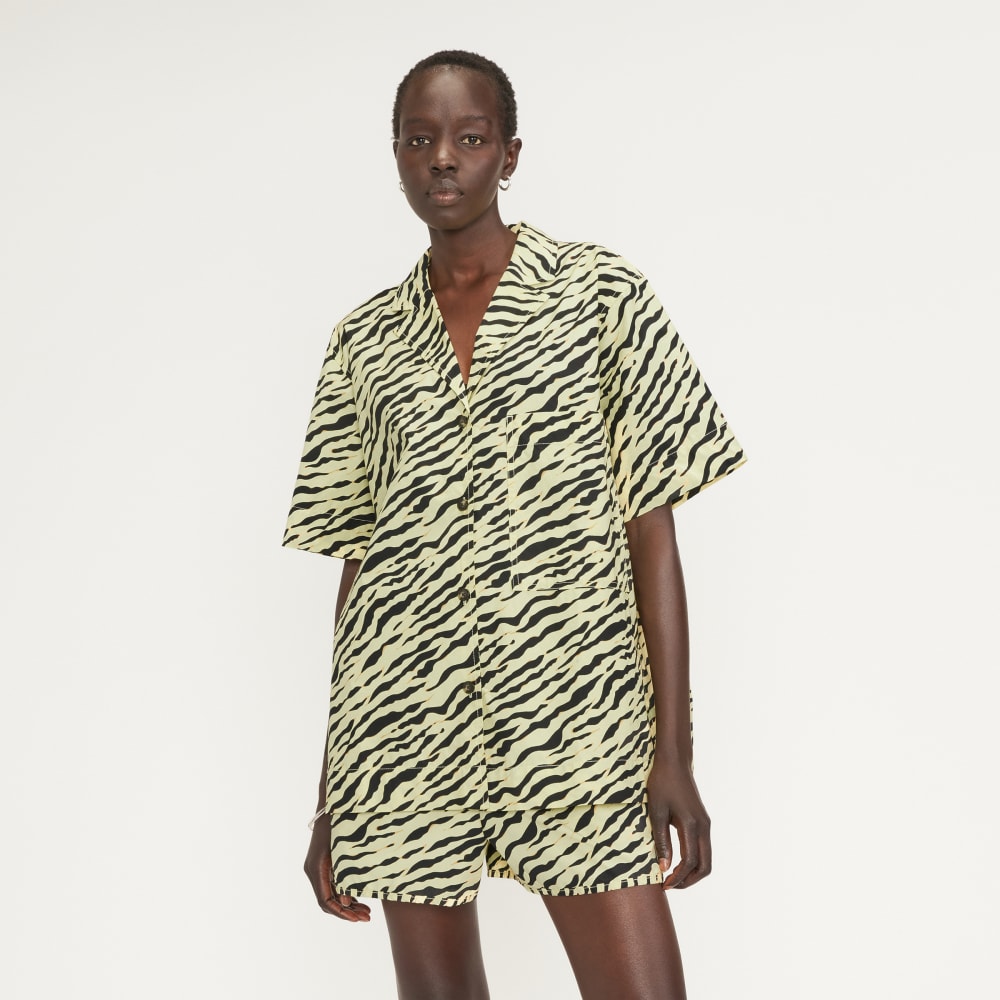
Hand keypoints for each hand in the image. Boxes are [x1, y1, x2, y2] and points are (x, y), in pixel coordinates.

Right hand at [303, 815, 370, 922]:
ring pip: (329, 894)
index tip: (358, 919)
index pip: (326, 901)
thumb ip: (345, 876)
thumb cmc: (340, 824)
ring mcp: (316, 867)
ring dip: (347, 904)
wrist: (332, 804)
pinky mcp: (322, 864)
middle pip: (327, 901)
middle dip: (347, 912)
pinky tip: (359, 899)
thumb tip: (347, 903)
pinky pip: (331, 885)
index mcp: (316, 869)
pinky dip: (344, 894)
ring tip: (367, 911)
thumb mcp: (344, 851)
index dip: (342, 913)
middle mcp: (313, 870)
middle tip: (367, 917)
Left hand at [646, 756, 711, 889]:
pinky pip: (703, 848)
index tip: (663, 884)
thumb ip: (661, 841)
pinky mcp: (703, 821)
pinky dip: (694, 861)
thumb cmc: (662, 783)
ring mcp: (705, 824)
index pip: (689, 862)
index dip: (677, 878)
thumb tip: (664, 867)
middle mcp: (704, 827)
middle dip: (689, 881)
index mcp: (692, 825)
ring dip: (692, 872)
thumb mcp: (656, 812)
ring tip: (673, 876)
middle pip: (705, 866)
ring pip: (706, 859)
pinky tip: (677, 861)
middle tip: (670, 885)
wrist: (674, 762)